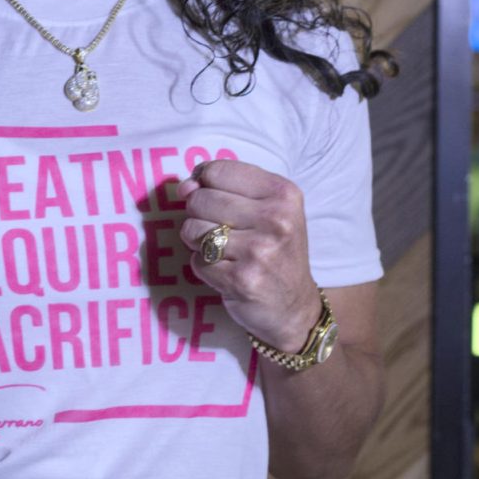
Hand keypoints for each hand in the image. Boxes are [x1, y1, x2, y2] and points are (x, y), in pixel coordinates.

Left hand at [176, 159, 321, 351]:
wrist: (294, 307)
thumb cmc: (274, 250)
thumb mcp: (266, 208)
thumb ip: (224, 188)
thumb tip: (184, 187)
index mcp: (283, 193)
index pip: (217, 171)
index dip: (204, 184)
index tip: (214, 199)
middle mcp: (276, 219)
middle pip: (200, 200)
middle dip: (201, 216)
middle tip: (225, 233)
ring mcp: (260, 251)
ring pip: (193, 230)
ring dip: (200, 243)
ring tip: (226, 253)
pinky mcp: (242, 280)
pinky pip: (196, 261)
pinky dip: (205, 267)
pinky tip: (227, 272)